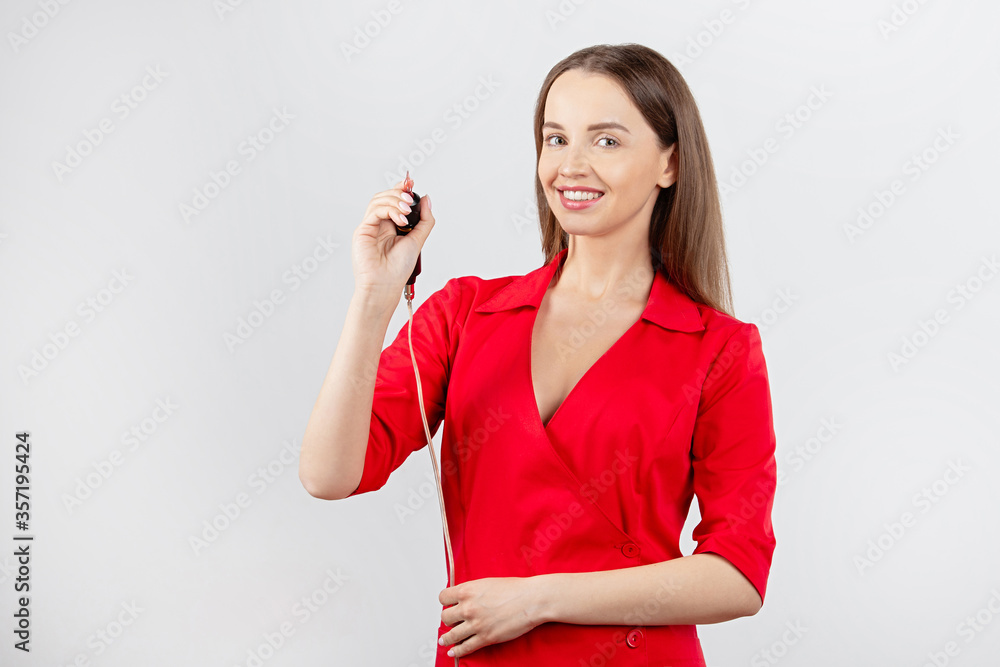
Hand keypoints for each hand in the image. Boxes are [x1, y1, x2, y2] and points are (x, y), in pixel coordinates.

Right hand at [351, 179, 434, 299]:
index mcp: (392, 226)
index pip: (394, 200)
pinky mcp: (362, 230)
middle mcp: (380, 224)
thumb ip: (424, 220)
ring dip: (395, 200)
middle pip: (385, 197)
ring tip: (407, 210)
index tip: (411, 184)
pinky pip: (374, 211)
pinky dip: (389, 210)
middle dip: (399, 193)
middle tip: (410, 199)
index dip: (402, 189)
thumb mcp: (418, 240)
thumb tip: (426, 199)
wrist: (386, 285)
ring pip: (378, 200)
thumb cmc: (398, 269)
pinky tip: (400, 219)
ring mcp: (370, 226)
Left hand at [438, 576, 547, 658]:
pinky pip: (465, 647)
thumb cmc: (514, 589)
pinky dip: (457, 651)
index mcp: (467, 590)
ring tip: (444, 640)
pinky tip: (454, 652)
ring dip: (446, 639)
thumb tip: (464, 599)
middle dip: (449, 619)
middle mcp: (468, 607)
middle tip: (453, 621)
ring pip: (452, 635)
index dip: (446, 602)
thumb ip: (472, 591)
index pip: (443, 597)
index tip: (448, 605)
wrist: (531, 599)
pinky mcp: (485, 637)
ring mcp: (476, 624)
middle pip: (445, 617)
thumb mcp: (487, 583)